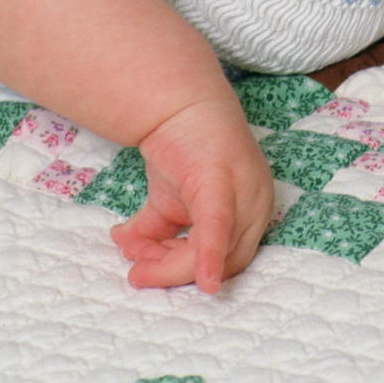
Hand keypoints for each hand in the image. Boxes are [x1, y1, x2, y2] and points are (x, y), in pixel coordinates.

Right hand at [110, 93, 274, 292]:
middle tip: (138, 273)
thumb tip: (126, 252)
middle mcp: (257, 202)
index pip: (231, 259)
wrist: (177, 101)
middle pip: (227, 261)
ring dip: (168, 260)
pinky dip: (210, 256)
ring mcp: (244, 190)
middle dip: (176, 272)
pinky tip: (205, 281)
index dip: (192, 272)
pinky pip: (218, 227)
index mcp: (252, 210)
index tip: (154, 271)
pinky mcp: (221, 180)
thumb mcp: (169, 198)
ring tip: (132, 254)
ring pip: (215, 248)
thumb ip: (153, 230)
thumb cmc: (181, 149)